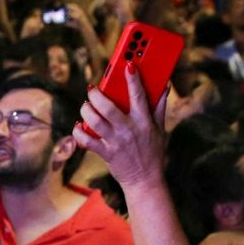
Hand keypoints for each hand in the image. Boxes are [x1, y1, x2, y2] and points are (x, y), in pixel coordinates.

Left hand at [73, 63, 169, 189]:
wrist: (145, 180)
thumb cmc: (153, 151)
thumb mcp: (160, 129)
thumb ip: (160, 106)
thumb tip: (165, 85)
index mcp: (144, 121)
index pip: (139, 96)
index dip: (133, 79)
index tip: (127, 65)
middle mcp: (129, 130)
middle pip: (109, 107)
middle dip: (97, 95)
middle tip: (92, 88)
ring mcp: (116, 142)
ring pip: (95, 121)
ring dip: (86, 110)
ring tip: (86, 105)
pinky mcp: (106, 153)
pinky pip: (87, 141)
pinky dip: (78, 133)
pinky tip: (78, 126)